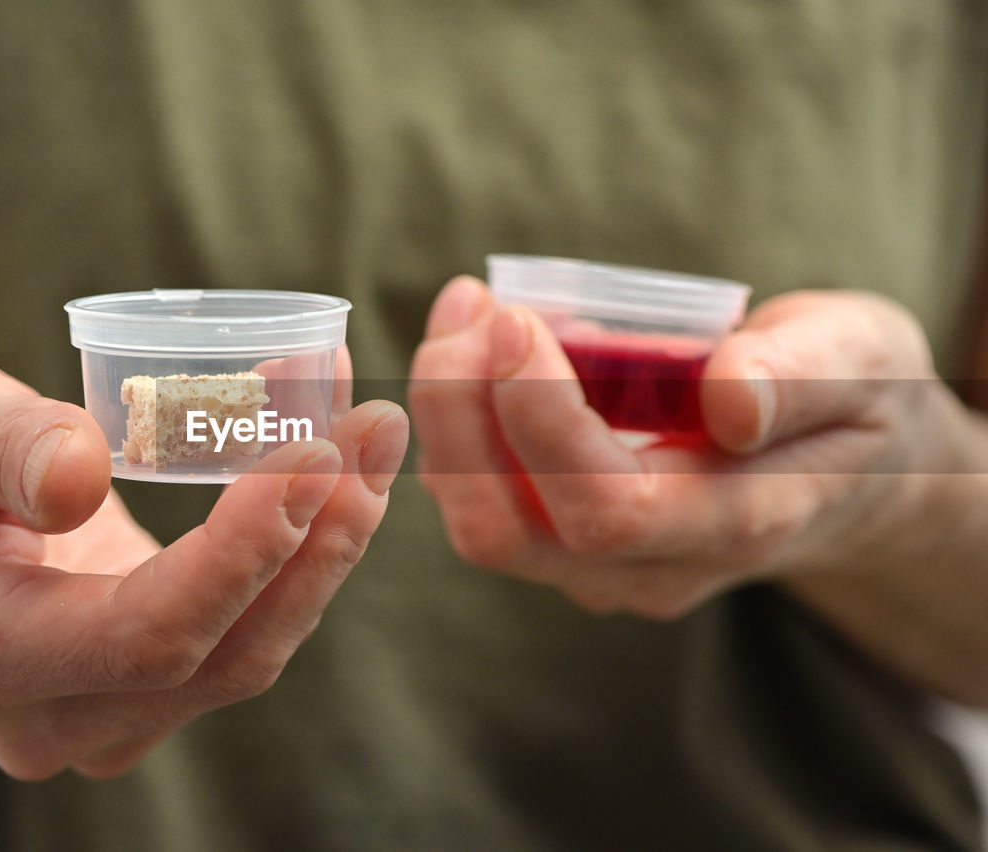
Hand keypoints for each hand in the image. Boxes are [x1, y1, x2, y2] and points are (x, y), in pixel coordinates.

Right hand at [0, 339, 406, 778]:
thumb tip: (82, 473)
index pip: (147, 636)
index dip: (244, 553)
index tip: (315, 451)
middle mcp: (47, 714)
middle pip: (223, 657)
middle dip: (316, 544)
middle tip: (375, 428)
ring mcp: (102, 712)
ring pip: (250, 653)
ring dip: (327, 548)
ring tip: (376, 439)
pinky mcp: (144, 684)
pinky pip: (244, 633)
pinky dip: (302, 556)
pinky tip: (343, 476)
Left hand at [409, 276, 962, 618]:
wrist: (855, 472)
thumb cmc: (859, 402)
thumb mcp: (866, 360)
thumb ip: (803, 378)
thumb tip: (727, 396)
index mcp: (738, 526)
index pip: (606, 508)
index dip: (542, 418)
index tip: (516, 318)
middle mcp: (655, 568)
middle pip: (510, 533)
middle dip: (461, 417)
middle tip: (465, 305)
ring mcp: (605, 569)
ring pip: (483, 525)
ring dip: (448, 417)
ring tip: (462, 311)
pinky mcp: (571, 547)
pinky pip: (488, 502)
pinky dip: (461, 425)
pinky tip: (473, 344)